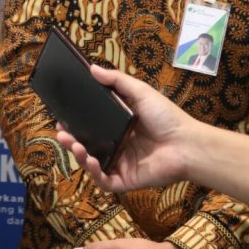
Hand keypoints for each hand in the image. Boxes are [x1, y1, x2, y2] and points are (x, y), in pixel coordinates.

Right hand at [55, 65, 191, 192]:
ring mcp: (121, 164)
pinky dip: (94, 173)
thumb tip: (92, 68)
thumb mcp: (140, 92)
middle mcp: (118, 146)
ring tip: (71, 144)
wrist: (187, 143)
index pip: (91, 126)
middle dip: (71, 140)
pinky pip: (104, 180)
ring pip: (92, 164)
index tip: (62, 117)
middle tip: (61, 132)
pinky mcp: (126, 180)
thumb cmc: (167, 117)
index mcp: (119, 127)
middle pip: (88, 145)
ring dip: (78, 155)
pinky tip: (89, 160)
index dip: (75, 123)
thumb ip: (117, 81)